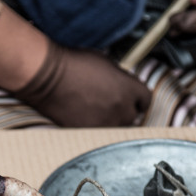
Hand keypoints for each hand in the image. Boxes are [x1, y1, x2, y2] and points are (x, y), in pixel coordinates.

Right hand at [14, 41, 150, 126]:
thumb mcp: (105, 62)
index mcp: (129, 88)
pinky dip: (94, 126)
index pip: (146, 100)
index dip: (138, 98)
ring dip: (110, 119)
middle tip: (110, 102)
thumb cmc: (73, 64)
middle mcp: (121, 109)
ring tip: (95, 109)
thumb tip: (123, 84)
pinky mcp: (89, 132)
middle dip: (124, 109)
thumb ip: (120, 77)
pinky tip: (84, 114)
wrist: (48, 77)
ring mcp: (105, 123)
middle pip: (132, 116)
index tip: (133, 99)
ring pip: (115, 126)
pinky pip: (98, 132)